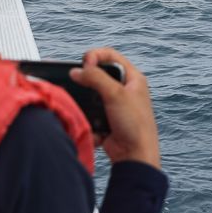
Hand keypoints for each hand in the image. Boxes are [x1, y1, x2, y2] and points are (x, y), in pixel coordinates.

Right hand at [69, 48, 160, 168]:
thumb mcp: (115, 94)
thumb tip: (76, 71)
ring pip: (92, 95)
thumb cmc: (135, 124)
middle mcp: (124, 89)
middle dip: (88, 81)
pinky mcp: (106, 119)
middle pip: (99, 75)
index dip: (95, 56)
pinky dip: (90, 119)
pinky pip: (90, 113)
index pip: (111, 56)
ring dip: (88, 103)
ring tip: (92, 111)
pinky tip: (98, 127)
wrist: (135, 156)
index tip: (84, 63)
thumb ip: (95, 78)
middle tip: (79, 84)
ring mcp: (115, 105)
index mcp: (133, 78)